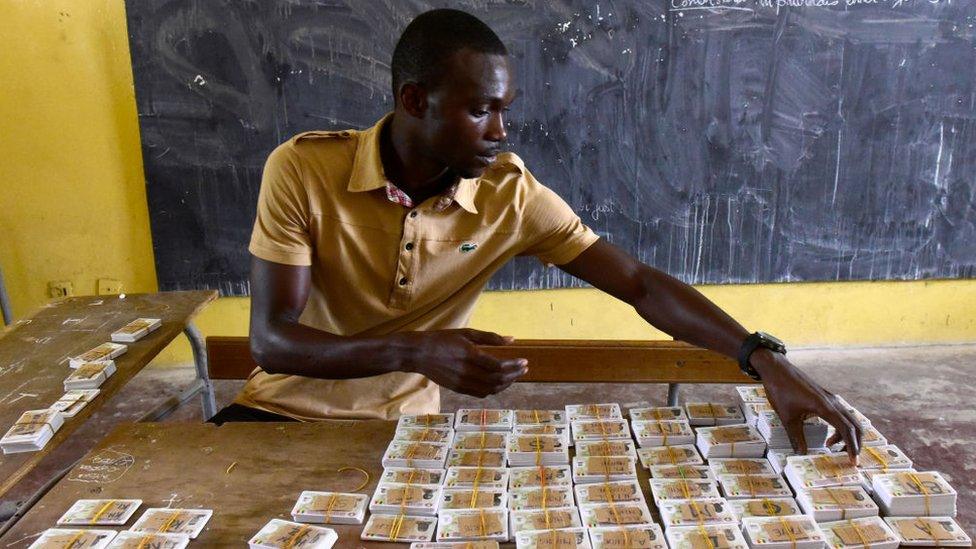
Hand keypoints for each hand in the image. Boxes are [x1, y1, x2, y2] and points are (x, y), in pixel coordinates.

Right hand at [393, 329, 527, 397]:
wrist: (419, 354)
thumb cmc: (443, 339)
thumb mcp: (466, 333)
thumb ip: (489, 337)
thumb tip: (511, 339)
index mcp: (470, 355)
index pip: (498, 366)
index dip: (514, 366)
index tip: (525, 362)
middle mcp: (467, 371)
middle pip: (497, 380)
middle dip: (514, 376)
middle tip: (524, 369)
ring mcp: (462, 383)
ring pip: (490, 389)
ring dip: (506, 384)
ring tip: (514, 376)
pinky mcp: (458, 389)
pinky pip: (480, 393)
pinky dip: (493, 390)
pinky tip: (499, 383)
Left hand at [752, 349, 862, 463]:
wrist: (776, 368)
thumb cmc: (781, 390)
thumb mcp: (787, 417)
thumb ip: (796, 437)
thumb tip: (801, 454)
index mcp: (825, 407)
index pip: (847, 430)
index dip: (852, 447)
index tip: (853, 461)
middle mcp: (832, 402)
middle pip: (854, 425)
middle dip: (855, 443)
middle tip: (849, 458)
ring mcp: (830, 398)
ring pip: (849, 419)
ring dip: (848, 435)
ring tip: (832, 447)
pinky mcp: (825, 397)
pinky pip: (841, 414)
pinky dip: (841, 426)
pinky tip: (829, 435)